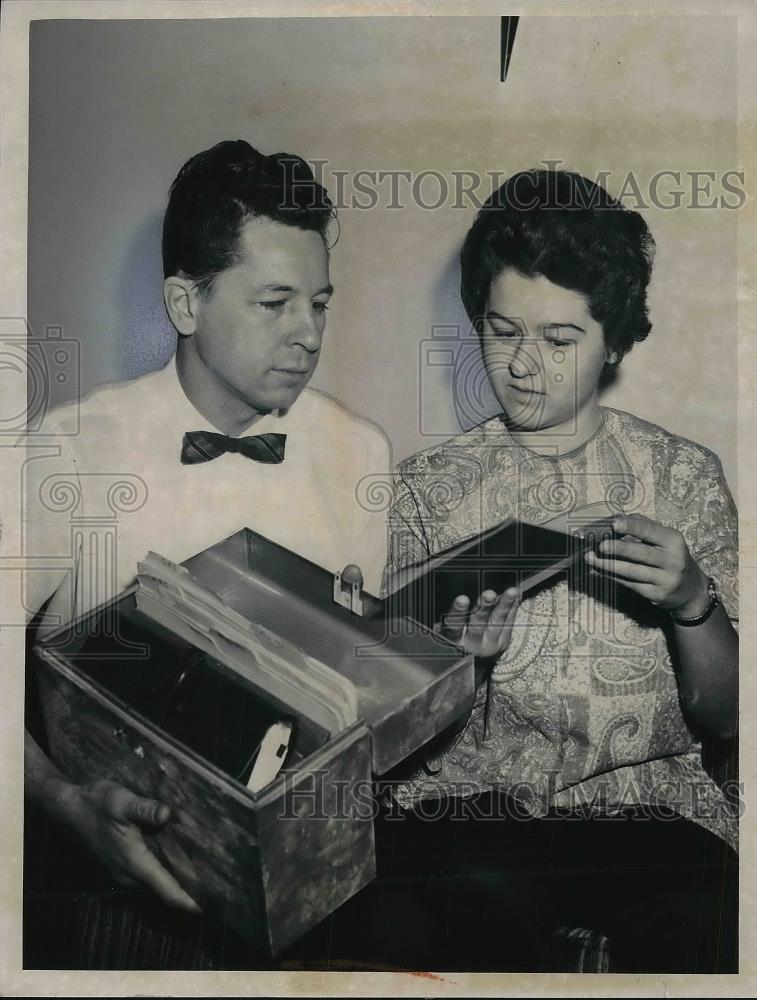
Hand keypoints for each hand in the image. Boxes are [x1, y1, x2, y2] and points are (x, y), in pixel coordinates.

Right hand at [61, 778, 200, 911]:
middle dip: (190, 891)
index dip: (190, 901)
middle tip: (220, 884)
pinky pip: (150, 877)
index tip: (212, 905)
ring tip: (208, 874)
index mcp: (135, 863)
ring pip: (158, 884)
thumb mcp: (122, 801)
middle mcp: (130, 874)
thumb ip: (145, 809)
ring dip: (179, 882)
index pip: (167, 891)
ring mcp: (124, 872)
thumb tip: (167, 814)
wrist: (68, 808)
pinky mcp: (122, 866)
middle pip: (166, 891)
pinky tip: (183, 861)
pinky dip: (167, 874)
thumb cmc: (97, 804)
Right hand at [439, 587, 520, 661]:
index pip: (454, 625)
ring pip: (497, 623)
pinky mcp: (502, 644)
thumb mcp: (447, 631)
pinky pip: (508, 624)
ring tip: (510, 592)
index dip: (458, 612)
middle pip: (478, 624)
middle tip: (489, 594)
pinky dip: (512, 608)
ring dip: (504, 606)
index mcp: (454, 640)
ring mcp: (489, 645)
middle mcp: (472, 645)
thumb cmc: (454, 637)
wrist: (470, 663)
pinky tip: (516, 596)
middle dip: (484, 608)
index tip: (462, 599)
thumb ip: (453, 617)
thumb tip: (460, 597)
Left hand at [585, 513, 708, 615]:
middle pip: (642, 553)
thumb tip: (619, 518)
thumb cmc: (671, 558)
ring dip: (608, 565)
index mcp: (674, 541)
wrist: (690, 591)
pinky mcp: (656, 595)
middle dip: (619, 549)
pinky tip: (597, 571)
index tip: (614, 523)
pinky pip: (629, 585)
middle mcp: (673, 561)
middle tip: (600, 545)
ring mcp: (665, 580)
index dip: (632, 527)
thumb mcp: (667, 541)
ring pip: (632, 572)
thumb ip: (646, 527)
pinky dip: (611, 577)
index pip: (651, 531)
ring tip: (590, 558)